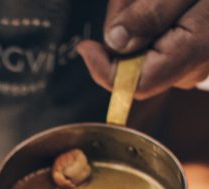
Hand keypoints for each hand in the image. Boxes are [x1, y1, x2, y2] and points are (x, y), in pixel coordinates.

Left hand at [77, 0, 208, 98]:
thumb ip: (151, 12)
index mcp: (196, 49)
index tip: (86, 46)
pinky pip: (169, 45)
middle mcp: (199, 65)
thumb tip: (115, 41)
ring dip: (143, 24)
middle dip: (125, 35)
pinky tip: (169, 4)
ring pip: (151, 54)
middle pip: (138, 67)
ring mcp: (203, 61)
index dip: (104, 69)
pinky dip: (160, 23)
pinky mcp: (201, 50)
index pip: (135, 84)